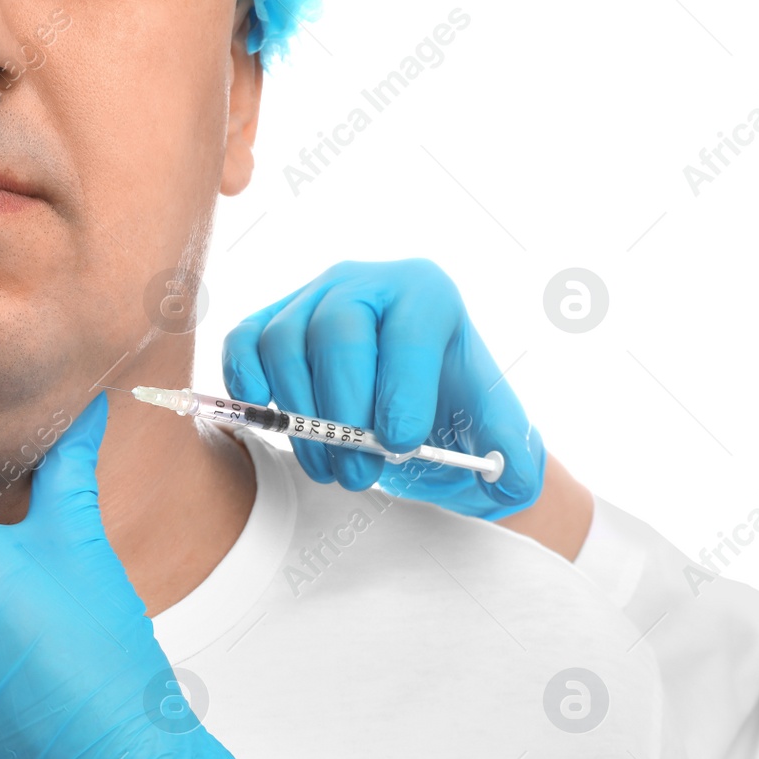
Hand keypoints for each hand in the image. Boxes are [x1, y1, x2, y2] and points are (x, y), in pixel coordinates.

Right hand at [223, 259, 544, 519]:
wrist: (412, 412)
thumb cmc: (452, 416)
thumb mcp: (497, 437)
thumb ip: (516, 460)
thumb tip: (508, 477)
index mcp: (427, 292)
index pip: (406, 331)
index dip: (399, 391)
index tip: (399, 444)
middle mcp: (364, 282)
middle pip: (336, 331)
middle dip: (344, 412)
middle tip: (361, 472)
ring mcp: (309, 298)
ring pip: (283, 343)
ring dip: (301, 419)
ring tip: (333, 468)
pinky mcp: (268, 323)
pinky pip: (242, 343)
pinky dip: (246, 384)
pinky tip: (274, 422)